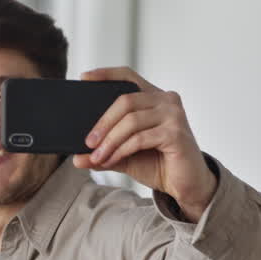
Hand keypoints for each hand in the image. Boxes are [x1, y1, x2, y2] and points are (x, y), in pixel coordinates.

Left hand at [72, 66, 216, 221]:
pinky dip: (121, 150)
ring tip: (97, 157)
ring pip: (131, 120)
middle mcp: (166, 100)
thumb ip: (103, 153)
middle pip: (125, 100)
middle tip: (88, 142)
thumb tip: (76, 158)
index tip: (84, 77)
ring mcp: (174, 115)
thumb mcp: (124, 156)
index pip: (129, 76)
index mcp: (154, 98)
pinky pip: (140, 138)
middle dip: (102, 123)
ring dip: (110, 141)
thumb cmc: (158, 164)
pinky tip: (112, 160)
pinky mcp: (176, 133)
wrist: (184, 185)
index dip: (106, 74)